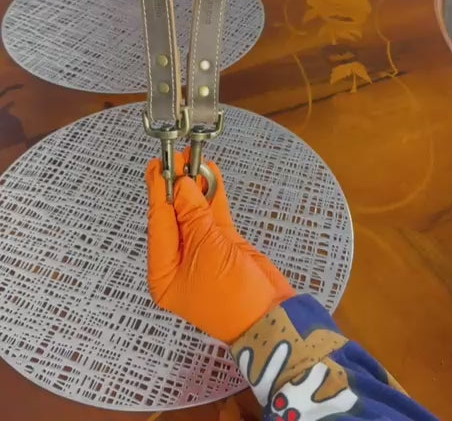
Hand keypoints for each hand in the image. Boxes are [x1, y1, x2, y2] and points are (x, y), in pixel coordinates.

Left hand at [145, 150, 293, 343]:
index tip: (158, 166)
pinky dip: (213, 194)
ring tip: (192, 158)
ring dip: (195, 185)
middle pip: (174, 215)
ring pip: (194, 211)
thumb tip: (182, 185)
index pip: (158, 223)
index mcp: (163, 272)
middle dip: (176, 185)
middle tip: (175, 157)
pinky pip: (213, 215)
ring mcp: (202, 251)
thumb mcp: (207, 250)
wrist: (271, 317)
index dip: (159, 192)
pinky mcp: (223, 244)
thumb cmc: (232, 297)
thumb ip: (193, 214)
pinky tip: (211, 173)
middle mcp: (178, 261)